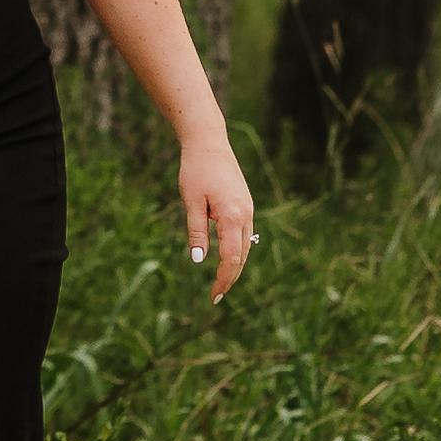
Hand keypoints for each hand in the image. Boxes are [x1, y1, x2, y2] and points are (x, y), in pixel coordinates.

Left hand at [175, 120, 256, 298]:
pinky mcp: (246, 205)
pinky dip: (237, 251)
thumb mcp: (191, 202)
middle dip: (230, 278)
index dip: (223, 280)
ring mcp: (248, 210)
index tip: (213, 296)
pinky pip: (245, 235)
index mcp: (232, 216)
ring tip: (221, 282)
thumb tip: (199, 260)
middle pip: (241, 257)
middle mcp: (246, 215)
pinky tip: (228, 259)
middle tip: (216, 296)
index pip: (231, 259)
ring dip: (235, 266)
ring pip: (245, 247)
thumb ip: (196, 231)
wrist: (209, 143)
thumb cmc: (195, 170)